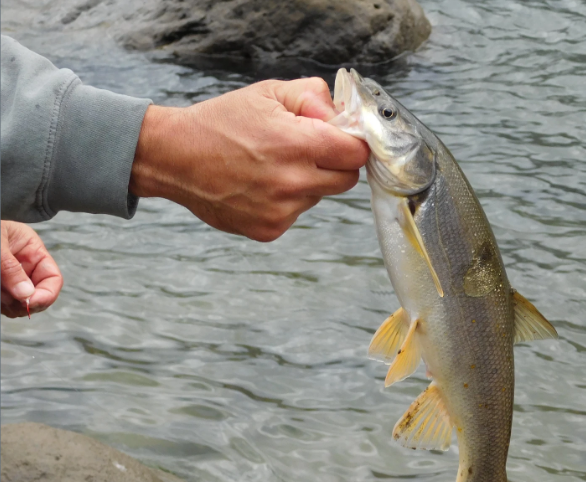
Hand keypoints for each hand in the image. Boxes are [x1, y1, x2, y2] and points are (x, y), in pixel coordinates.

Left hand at [1, 221, 62, 317]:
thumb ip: (11, 268)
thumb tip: (26, 295)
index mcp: (32, 251)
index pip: (53, 278)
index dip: (47, 294)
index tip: (31, 303)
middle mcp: (25, 266)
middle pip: (39, 293)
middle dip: (26, 300)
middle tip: (7, 299)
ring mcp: (12, 277)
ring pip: (21, 302)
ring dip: (10, 304)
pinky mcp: (1, 287)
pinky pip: (7, 303)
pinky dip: (2, 304)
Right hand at [129, 78, 369, 241]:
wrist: (174, 158)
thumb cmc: (221, 122)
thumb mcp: (268, 93)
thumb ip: (312, 98)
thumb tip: (340, 115)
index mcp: (296, 144)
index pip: (356, 153)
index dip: (353, 144)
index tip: (343, 139)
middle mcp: (291, 181)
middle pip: (346, 180)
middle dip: (336, 164)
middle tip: (310, 152)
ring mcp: (280, 210)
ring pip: (319, 197)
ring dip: (307, 183)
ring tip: (272, 167)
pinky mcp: (269, 229)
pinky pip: (296, 214)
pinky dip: (286, 201)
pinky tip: (260, 186)